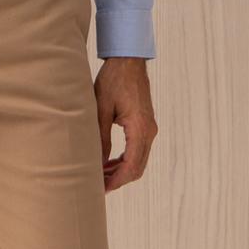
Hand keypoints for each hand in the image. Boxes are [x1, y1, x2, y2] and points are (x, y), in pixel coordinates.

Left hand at [94, 57, 157, 191]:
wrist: (128, 60)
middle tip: (98, 186)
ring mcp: (149, 128)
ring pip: (139, 160)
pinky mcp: (146, 124)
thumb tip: (98, 163)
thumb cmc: (113, 80)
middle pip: (137, 168)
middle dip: (118, 179)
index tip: (101, 188)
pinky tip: (109, 161)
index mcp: (140, 128)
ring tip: (101, 175)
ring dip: (121, 170)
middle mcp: (149, 131)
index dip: (116, 181)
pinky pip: (138, 149)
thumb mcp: (101, 108)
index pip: (131, 166)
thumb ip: (101, 137)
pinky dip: (125, 159)